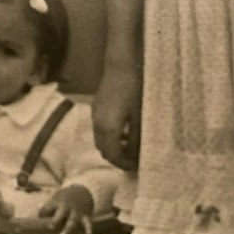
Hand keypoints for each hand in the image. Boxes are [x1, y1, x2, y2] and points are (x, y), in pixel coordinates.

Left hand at [39, 185, 94, 233]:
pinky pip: (87, 222)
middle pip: (60, 213)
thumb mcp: (55, 198)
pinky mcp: (84, 215)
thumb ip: (47, 206)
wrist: (82, 191)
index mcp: (57, 202)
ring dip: (67, 228)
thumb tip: (37, 208)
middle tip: (50, 227)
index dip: (42, 213)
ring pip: (72, 220)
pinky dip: (88, 228)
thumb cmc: (64, 198)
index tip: (40, 218)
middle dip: (55, 220)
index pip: (47, 208)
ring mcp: (76, 211)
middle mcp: (66, 207)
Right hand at [93, 50, 140, 169]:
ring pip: (100, 141)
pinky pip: (99, 131)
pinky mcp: (95, 109)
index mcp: (109, 129)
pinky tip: (123, 131)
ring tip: (130, 146)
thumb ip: (135, 139)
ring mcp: (94, 117)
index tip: (136, 166)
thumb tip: (136, 156)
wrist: (119, 67)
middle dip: (117, 158)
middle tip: (133, 159)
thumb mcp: (139, 116)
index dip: (124, 164)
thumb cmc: (133, 90)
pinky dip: (109, 137)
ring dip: (112, 148)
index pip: (113, 156)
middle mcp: (98, 125)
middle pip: (104, 151)